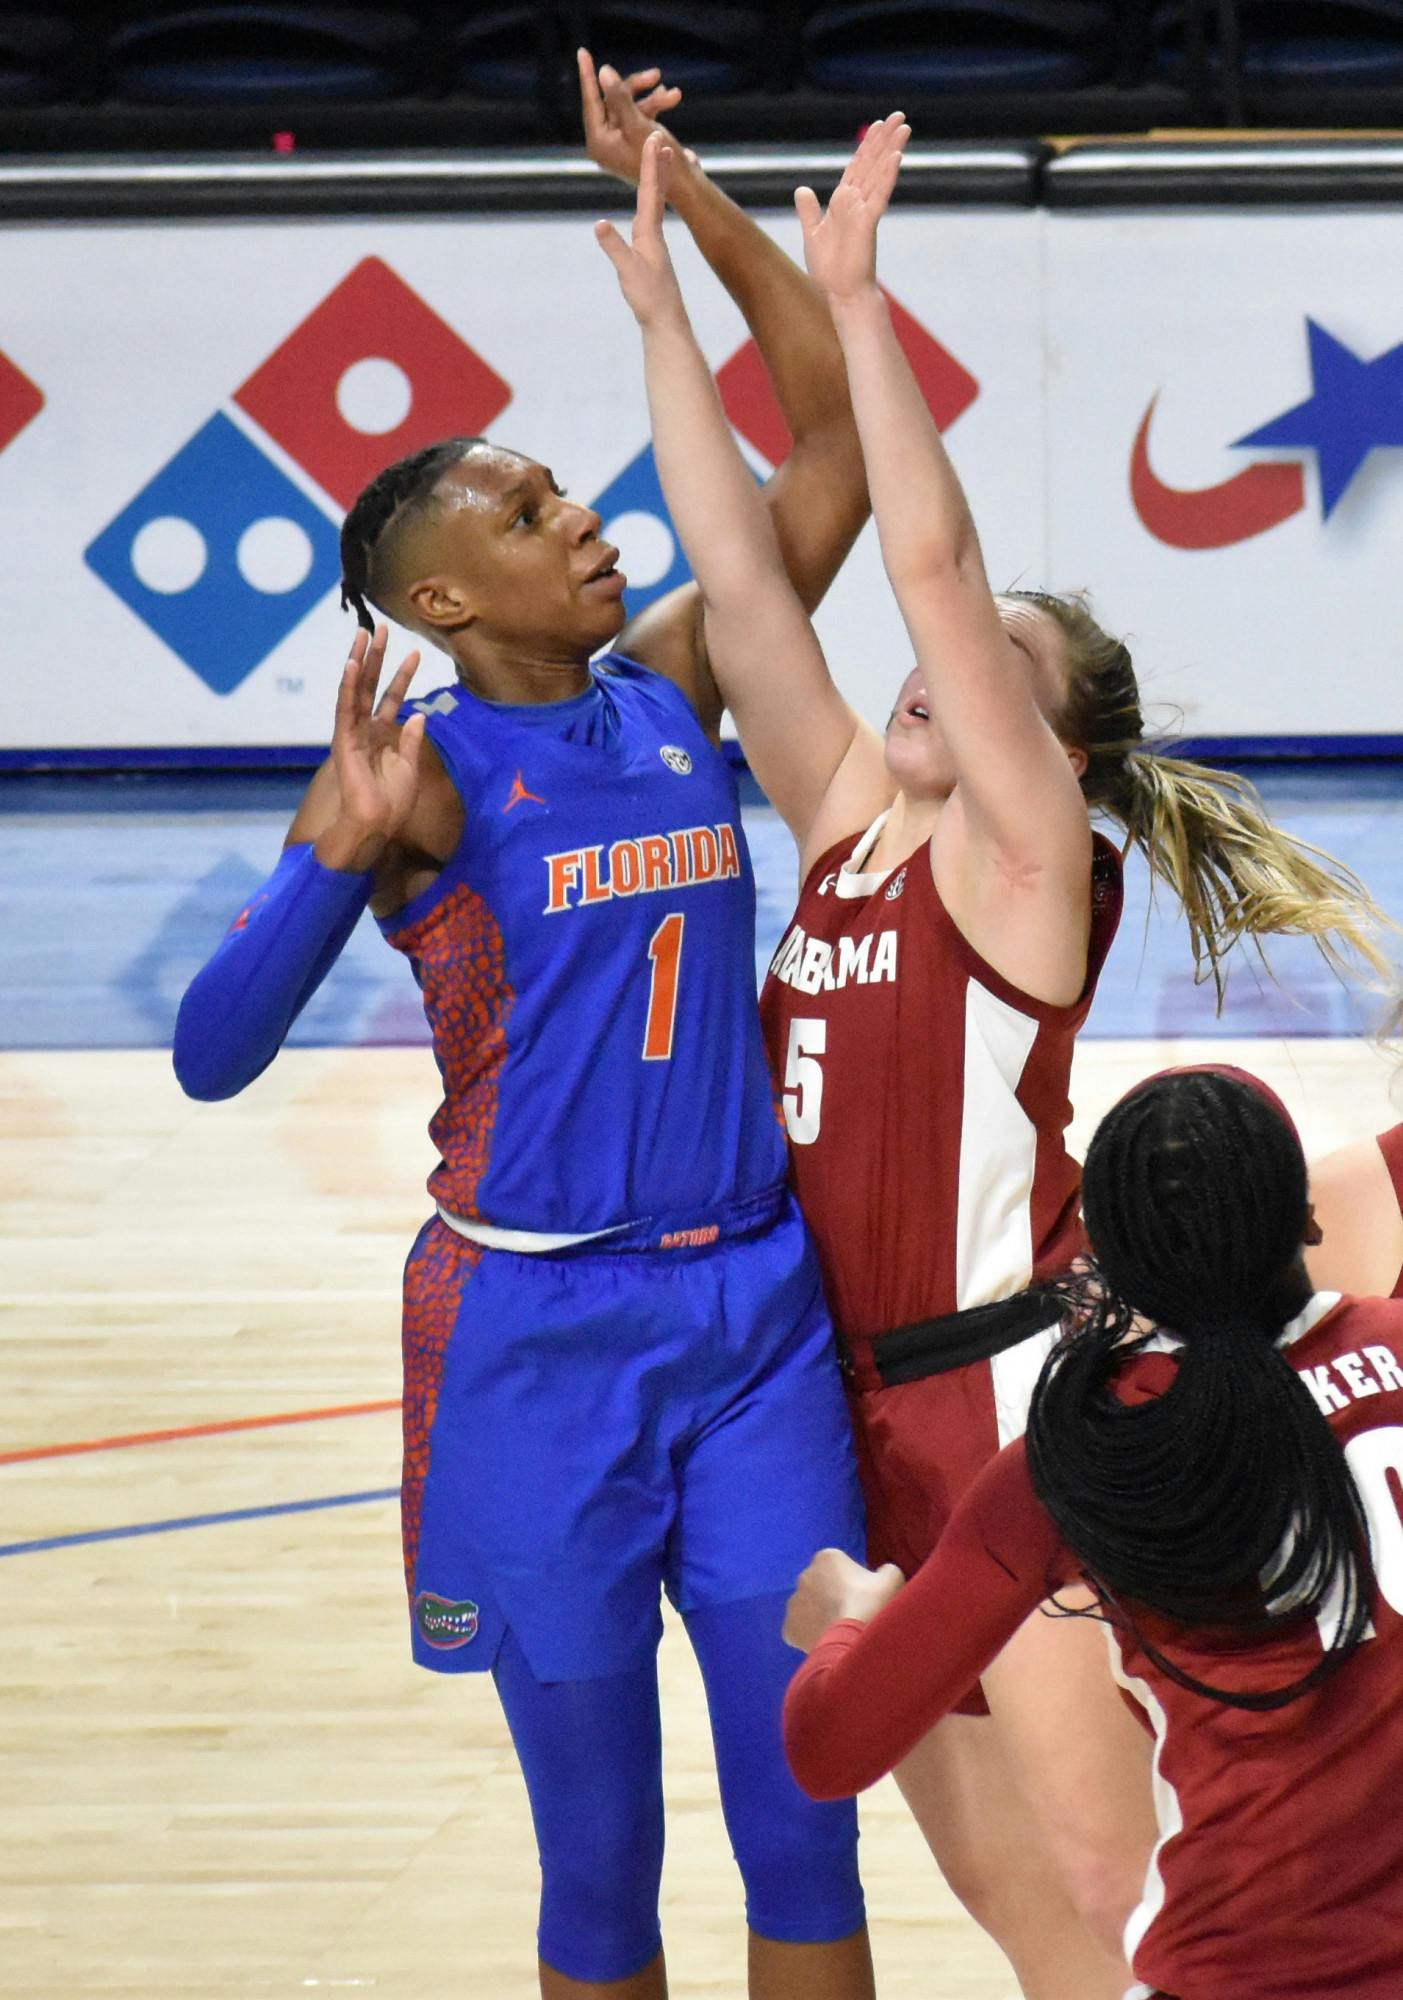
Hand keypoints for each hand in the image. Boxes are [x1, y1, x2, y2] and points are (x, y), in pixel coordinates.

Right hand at [319, 625, 424, 868]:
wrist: (377, 823)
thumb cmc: (393, 801)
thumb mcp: (410, 766)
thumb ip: (411, 740)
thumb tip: (419, 715)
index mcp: (382, 735)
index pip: (392, 697)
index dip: (402, 675)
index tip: (416, 653)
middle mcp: (365, 728)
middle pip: (371, 685)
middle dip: (377, 657)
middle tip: (382, 628)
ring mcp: (353, 732)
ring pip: (356, 690)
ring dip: (360, 661)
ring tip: (364, 635)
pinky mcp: (343, 740)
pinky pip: (345, 708)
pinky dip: (348, 686)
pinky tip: (352, 665)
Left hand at [579, 46, 688, 185]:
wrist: (684, 185)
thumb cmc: (658, 156)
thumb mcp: (637, 122)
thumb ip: (619, 97)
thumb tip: (603, 72)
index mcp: (599, 142)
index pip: (591, 101)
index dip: (588, 75)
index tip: (582, 52)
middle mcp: (606, 143)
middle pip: (613, 101)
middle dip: (637, 88)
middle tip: (656, 74)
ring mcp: (620, 144)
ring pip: (630, 107)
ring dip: (652, 99)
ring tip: (674, 95)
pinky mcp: (635, 143)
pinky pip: (639, 117)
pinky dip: (655, 108)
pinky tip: (671, 99)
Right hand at [594, 130, 685, 327]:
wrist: (666, 322)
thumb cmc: (649, 299)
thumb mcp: (627, 271)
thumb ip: (614, 247)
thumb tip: (600, 224)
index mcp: (649, 232)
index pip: (650, 191)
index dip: (650, 164)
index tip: (654, 137)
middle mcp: (654, 233)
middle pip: (656, 191)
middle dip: (657, 163)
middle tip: (660, 137)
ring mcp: (654, 244)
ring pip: (656, 204)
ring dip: (657, 179)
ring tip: (661, 161)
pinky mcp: (652, 255)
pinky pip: (651, 219)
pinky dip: (651, 203)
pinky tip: (649, 205)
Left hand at [783, 1549, 905, 1653]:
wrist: (850, 1641)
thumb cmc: (871, 1604)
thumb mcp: (892, 1578)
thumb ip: (886, 1570)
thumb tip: (882, 1572)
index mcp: (827, 1558)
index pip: (840, 1566)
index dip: (854, 1581)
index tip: (865, 1597)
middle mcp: (804, 1575)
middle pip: (822, 1585)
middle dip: (833, 1596)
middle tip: (853, 1614)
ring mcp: (793, 1603)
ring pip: (809, 1608)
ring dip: (821, 1615)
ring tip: (840, 1631)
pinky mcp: (788, 1627)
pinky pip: (801, 1630)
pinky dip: (811, 1635)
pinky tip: (827, 1642)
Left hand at [796, 112, 910, 304]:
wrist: (839, 293)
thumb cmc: (829, 269)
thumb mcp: (812, 233)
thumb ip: (809, 210)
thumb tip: (802, 189)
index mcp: (844, 202)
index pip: (857, 166)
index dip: (866, 145)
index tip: (878, 125)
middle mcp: (856, 202)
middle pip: (872, 163)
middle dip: (884, 139)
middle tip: (899, 115)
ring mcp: (864, 211)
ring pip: (879, 173)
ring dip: (891, 149)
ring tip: (904, 127)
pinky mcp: (868, 223)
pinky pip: (879, 195)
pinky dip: (887, 177)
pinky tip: (896, 157)